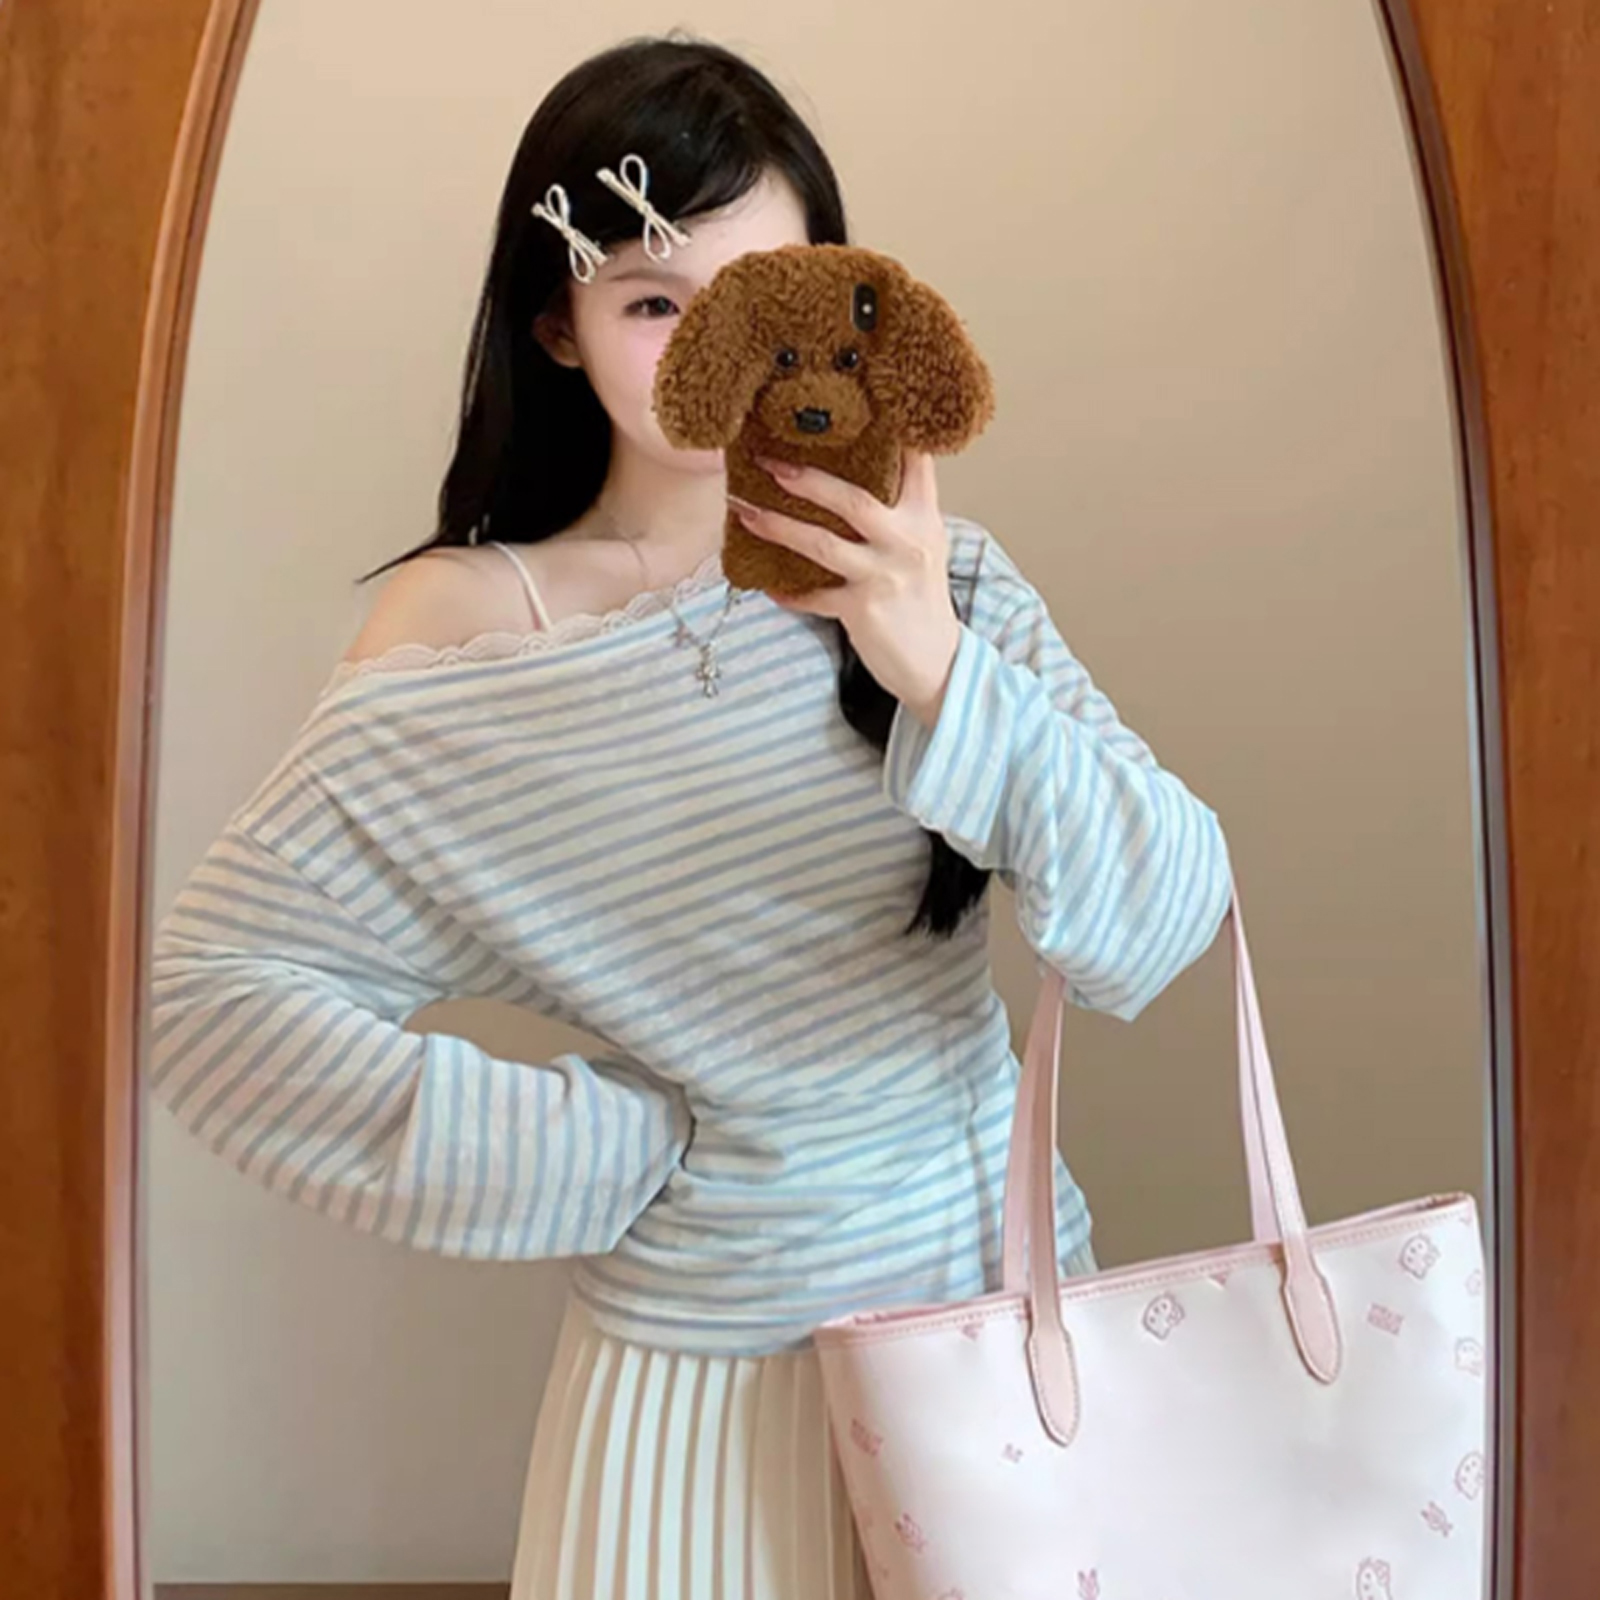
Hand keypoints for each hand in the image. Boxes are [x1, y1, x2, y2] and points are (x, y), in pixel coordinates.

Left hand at [732, 448, 962, 727]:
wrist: (936, 661)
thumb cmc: (921, 600)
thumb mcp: (922, 547)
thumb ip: (897, 513)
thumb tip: (847, 481)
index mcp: (924, 518)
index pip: (914, 462)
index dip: (890, 430)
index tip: (859, 400)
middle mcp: (907, 541)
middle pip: (852, 499)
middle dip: (806, 479)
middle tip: (770, 463)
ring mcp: (884, 575)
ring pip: (822, 544)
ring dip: (778, 527)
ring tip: (746, 512)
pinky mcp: (863, 609)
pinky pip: (813, 596)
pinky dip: (787, 591)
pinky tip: (764, 584)